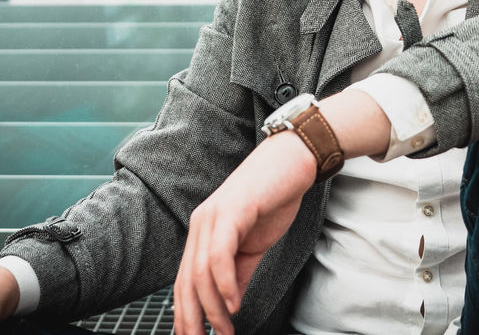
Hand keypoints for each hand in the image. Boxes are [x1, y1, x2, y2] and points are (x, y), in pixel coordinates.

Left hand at [173, 131, 315, 334]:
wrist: (294, 160)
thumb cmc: (274, 197)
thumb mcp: (254, 245)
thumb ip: (239, 274)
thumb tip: (229, 305)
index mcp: (203, 231)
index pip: (184, 281)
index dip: (186, 313)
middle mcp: (201, 224)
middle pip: (185, 281)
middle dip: (191, 318)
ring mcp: (212, 216)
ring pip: (200, 272)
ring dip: (212, 307)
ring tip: (224, 330)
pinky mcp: (230, 211)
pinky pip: (219, 255)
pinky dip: (225, 284)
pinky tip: (233, 304)